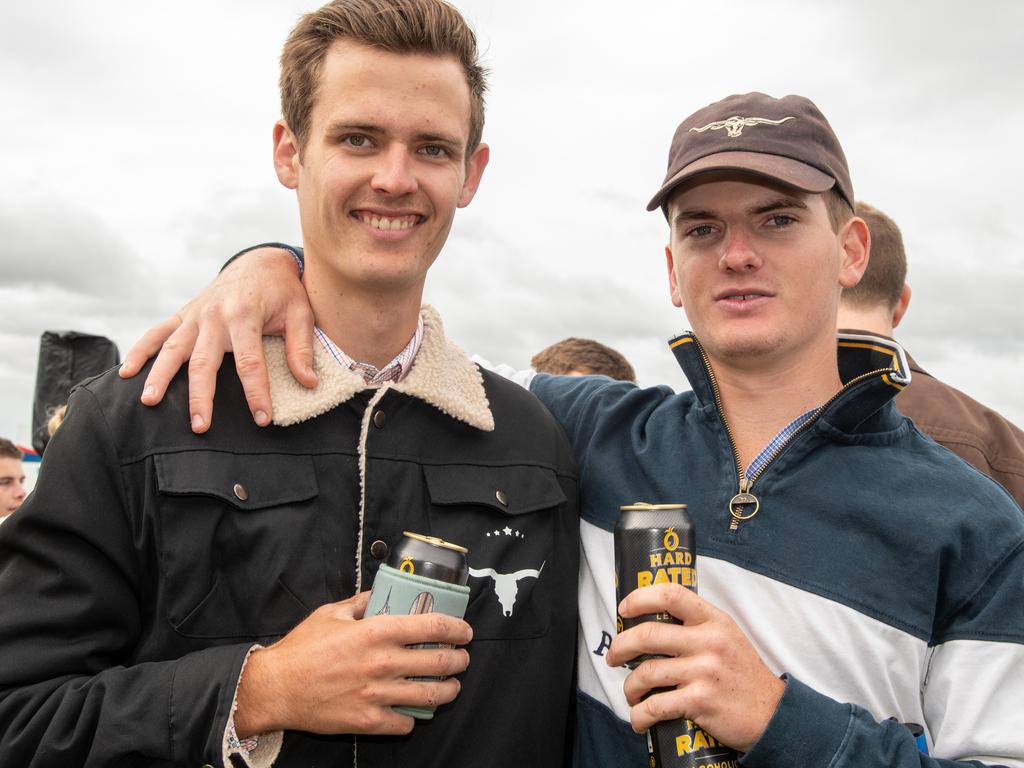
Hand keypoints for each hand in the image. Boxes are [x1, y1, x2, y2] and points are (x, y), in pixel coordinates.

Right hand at [118, 247, 315, 432]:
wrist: (260, 262)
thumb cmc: (283, 291)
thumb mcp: (301, 313)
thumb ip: (301, 348)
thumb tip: (308, 383)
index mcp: (245, 314)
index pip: (250, 362)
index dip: (256, 392)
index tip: (263, 419)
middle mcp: (214, 315)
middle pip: (203, 361)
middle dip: (201, 396)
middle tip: (200, 426)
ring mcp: (195, 315)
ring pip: (172, 349)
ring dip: (159, 376)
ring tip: (149, 403)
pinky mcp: (184, 315)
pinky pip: (157, 334)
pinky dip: (140, 352)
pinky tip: (126, 373)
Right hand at [234, 592, 472, 736]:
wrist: (275, 688)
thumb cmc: (302, 648)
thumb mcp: (333, 613)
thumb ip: (363, 601)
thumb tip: (383, 592)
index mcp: (376, 632)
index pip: (432, 627)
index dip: (456, 629)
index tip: (464, 631)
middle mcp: (382, 663)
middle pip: (439, 662)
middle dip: (459, 660)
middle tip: (462, 658)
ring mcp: (376, 695)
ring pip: (431, 695)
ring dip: (449, 689)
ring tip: (451, 685)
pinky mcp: (368, 721)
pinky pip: (405, 722)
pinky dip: (413, 717)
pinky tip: (414, 709)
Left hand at [605, 583, 783, 752]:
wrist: (773, 714)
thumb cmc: (742, 674)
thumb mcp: (726, 637)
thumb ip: (696, 626)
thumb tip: (651, 623)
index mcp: (713, 620)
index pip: (671, 594)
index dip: (640, 598)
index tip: (624, 609)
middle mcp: (708, 642)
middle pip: (647, 634)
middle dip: (620, 647)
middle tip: (613, 657)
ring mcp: (704, 671)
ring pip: (647, 672)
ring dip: (629, 686)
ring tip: (631, 693)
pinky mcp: (701, 701)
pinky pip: (656, 706)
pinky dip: (640, 715)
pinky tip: (639, 719)